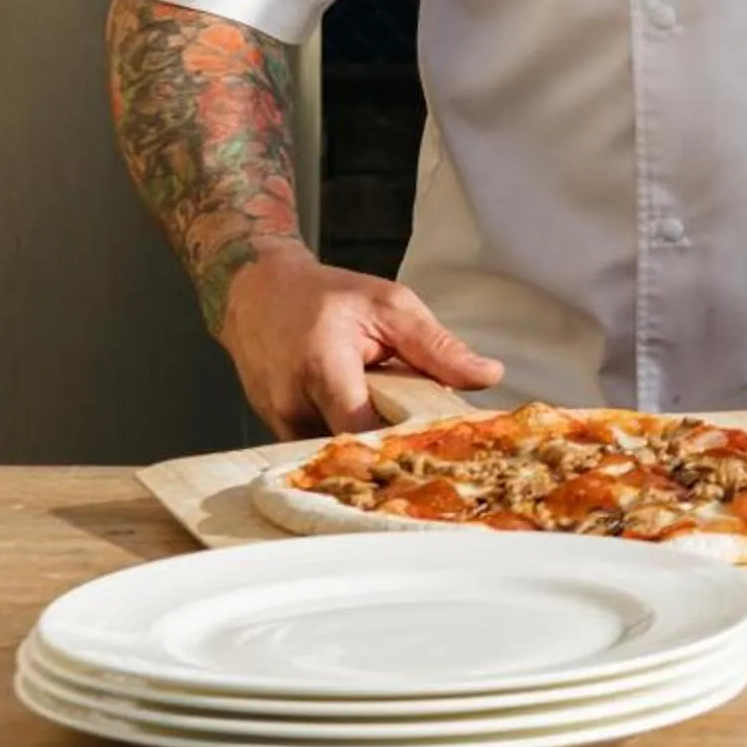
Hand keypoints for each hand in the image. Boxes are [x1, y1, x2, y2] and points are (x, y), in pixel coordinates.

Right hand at [213, 247, 504, 438]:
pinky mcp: (277, 430)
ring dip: (372, 447)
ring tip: (409, 437)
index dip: (401, 446)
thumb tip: (490, 377)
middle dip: (394, 453)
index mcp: (323, 368)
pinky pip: (321, 446)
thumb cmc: (327, 296)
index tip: (443, 451)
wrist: (255, 293)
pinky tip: (376, 429)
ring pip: (337, 453)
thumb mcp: (390, 305)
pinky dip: (351, 442)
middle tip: (439, 452)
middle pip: (353, 451)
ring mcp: (279, 422)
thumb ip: (437, 347)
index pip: (362, 430)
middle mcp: (294, 404)